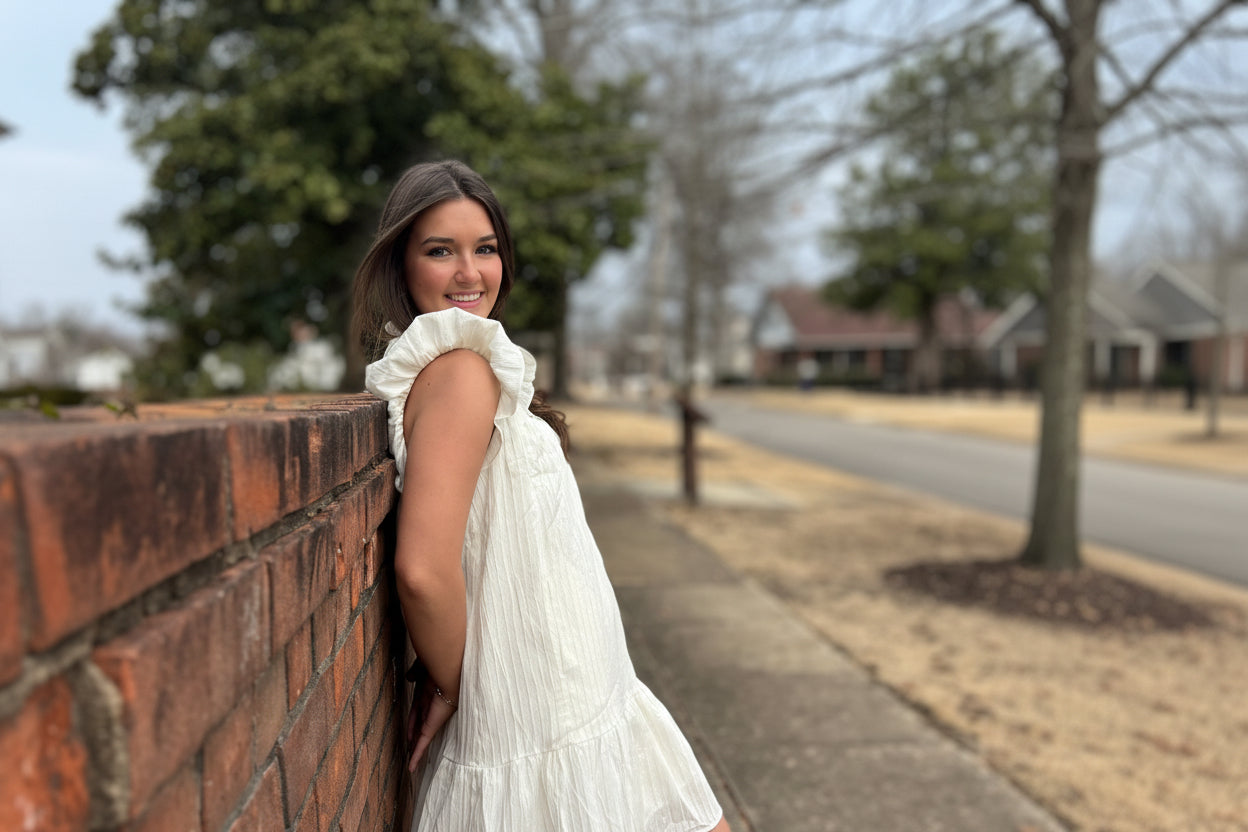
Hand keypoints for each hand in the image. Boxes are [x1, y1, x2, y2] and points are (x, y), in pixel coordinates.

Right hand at [404, 658, 457, 772]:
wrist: (450, 667)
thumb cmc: (437, 662)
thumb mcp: (423, 666)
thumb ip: (416, 672)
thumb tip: (409, 677)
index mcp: (428, 691)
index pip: (419, 707)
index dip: (414, 717)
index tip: (412, 723)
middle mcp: (431, 705)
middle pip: (421, 723)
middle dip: (417, 733)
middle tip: (413, 743)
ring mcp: (432, 715)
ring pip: (422, 735)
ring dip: (417, 746)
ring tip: (412, 759)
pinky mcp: (433, 724)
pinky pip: (423, 742)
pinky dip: (416, 755)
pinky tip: (411, 767)